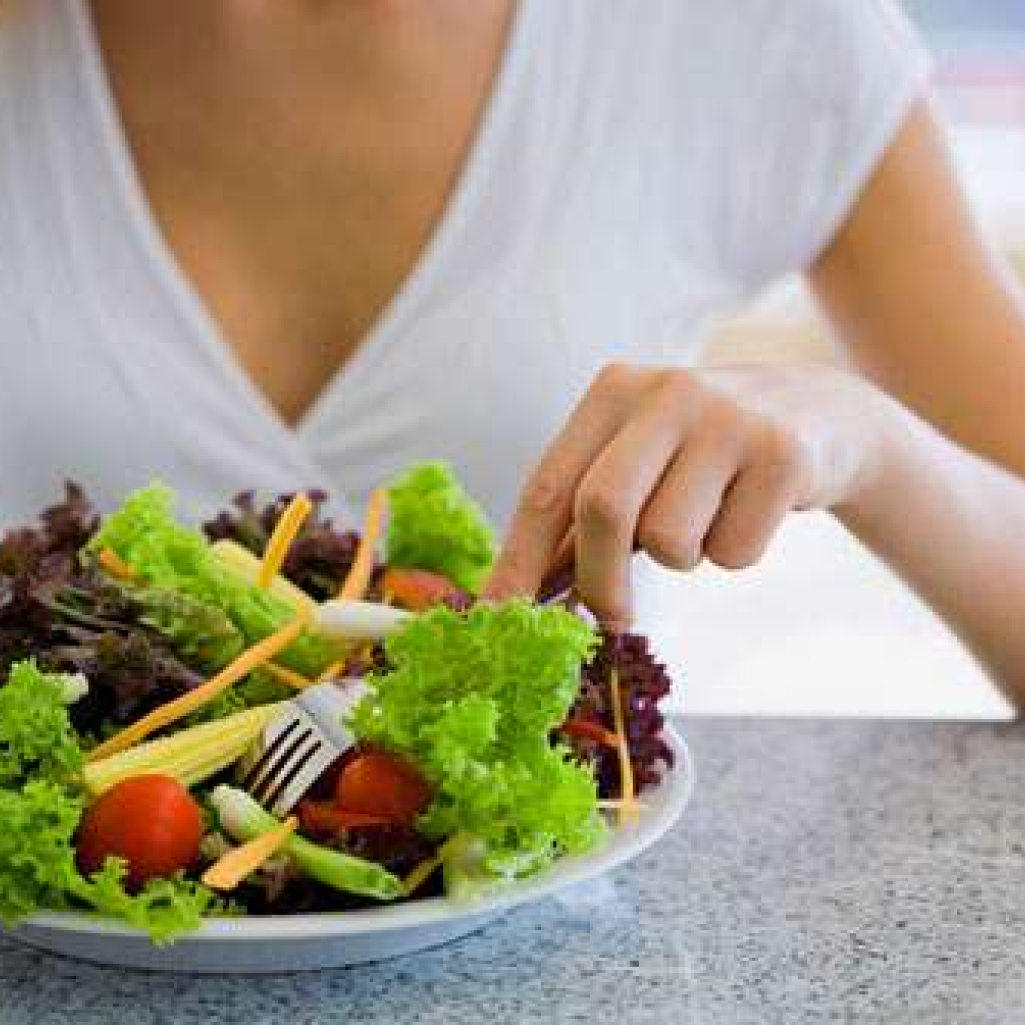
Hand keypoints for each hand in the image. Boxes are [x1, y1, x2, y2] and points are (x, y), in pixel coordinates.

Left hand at [485, 361, 891, 628]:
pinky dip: (734, 553)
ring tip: (707, 519)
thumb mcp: (640, 462)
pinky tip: (751, 511)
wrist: (822, 416)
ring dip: (682, 557)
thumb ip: (583, 519)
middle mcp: (667, 392)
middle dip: (598, 581)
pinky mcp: (784, 455)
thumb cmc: (704, 453)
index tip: (499, 615)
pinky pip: (733, 552)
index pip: (549, 486)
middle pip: (603, 509)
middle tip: (610, 619)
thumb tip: (521, 594)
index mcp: (614, 391)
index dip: (518, 558)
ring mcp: (729, 419)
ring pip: (671, 540)